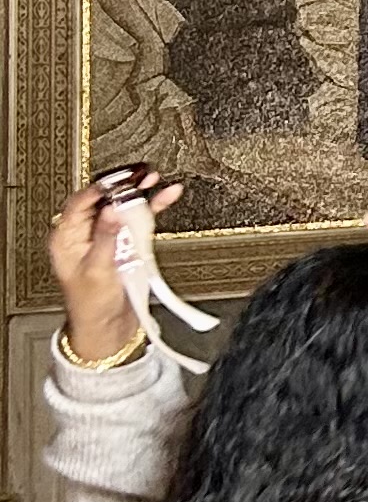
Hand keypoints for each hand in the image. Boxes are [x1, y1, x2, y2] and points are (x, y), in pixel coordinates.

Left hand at [49, 174, 177, 361]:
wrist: (108, 329)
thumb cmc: (91, 306)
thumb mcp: (97, 271)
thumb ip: (106, 238)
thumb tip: (112, 209)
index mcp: (67, 238)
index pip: (82, 202)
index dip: (101, 187)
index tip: (120, 177)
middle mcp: (85, 234)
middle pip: (105, 200)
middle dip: (124, 185)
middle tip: (140, 173)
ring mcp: (107, 238)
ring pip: (123, 207)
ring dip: (140, 193)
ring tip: (154, 179)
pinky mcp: (125, 244)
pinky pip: (139, 221)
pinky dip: (153, 209)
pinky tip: (166, 196)